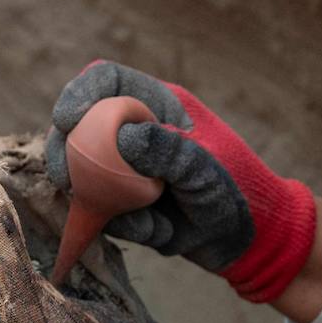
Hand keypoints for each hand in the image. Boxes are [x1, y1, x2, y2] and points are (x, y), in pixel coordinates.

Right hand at [46, 61, 317, 303]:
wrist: (255, 241)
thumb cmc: (241, 191)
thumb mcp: (208, 168)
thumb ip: (168, 150)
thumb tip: (123, 138)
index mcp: (161, 105)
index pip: (107, 81)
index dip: (80, 94)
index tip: (66, 120)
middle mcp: (138, 133)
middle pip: (79, 127)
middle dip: (67, 154)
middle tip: (69, 180)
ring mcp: (129, 169)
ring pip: (84, 175)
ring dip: (108, 203)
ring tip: (155, 221)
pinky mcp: (127, 204)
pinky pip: (105, 213)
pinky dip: (130, 227)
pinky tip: (165, 233)